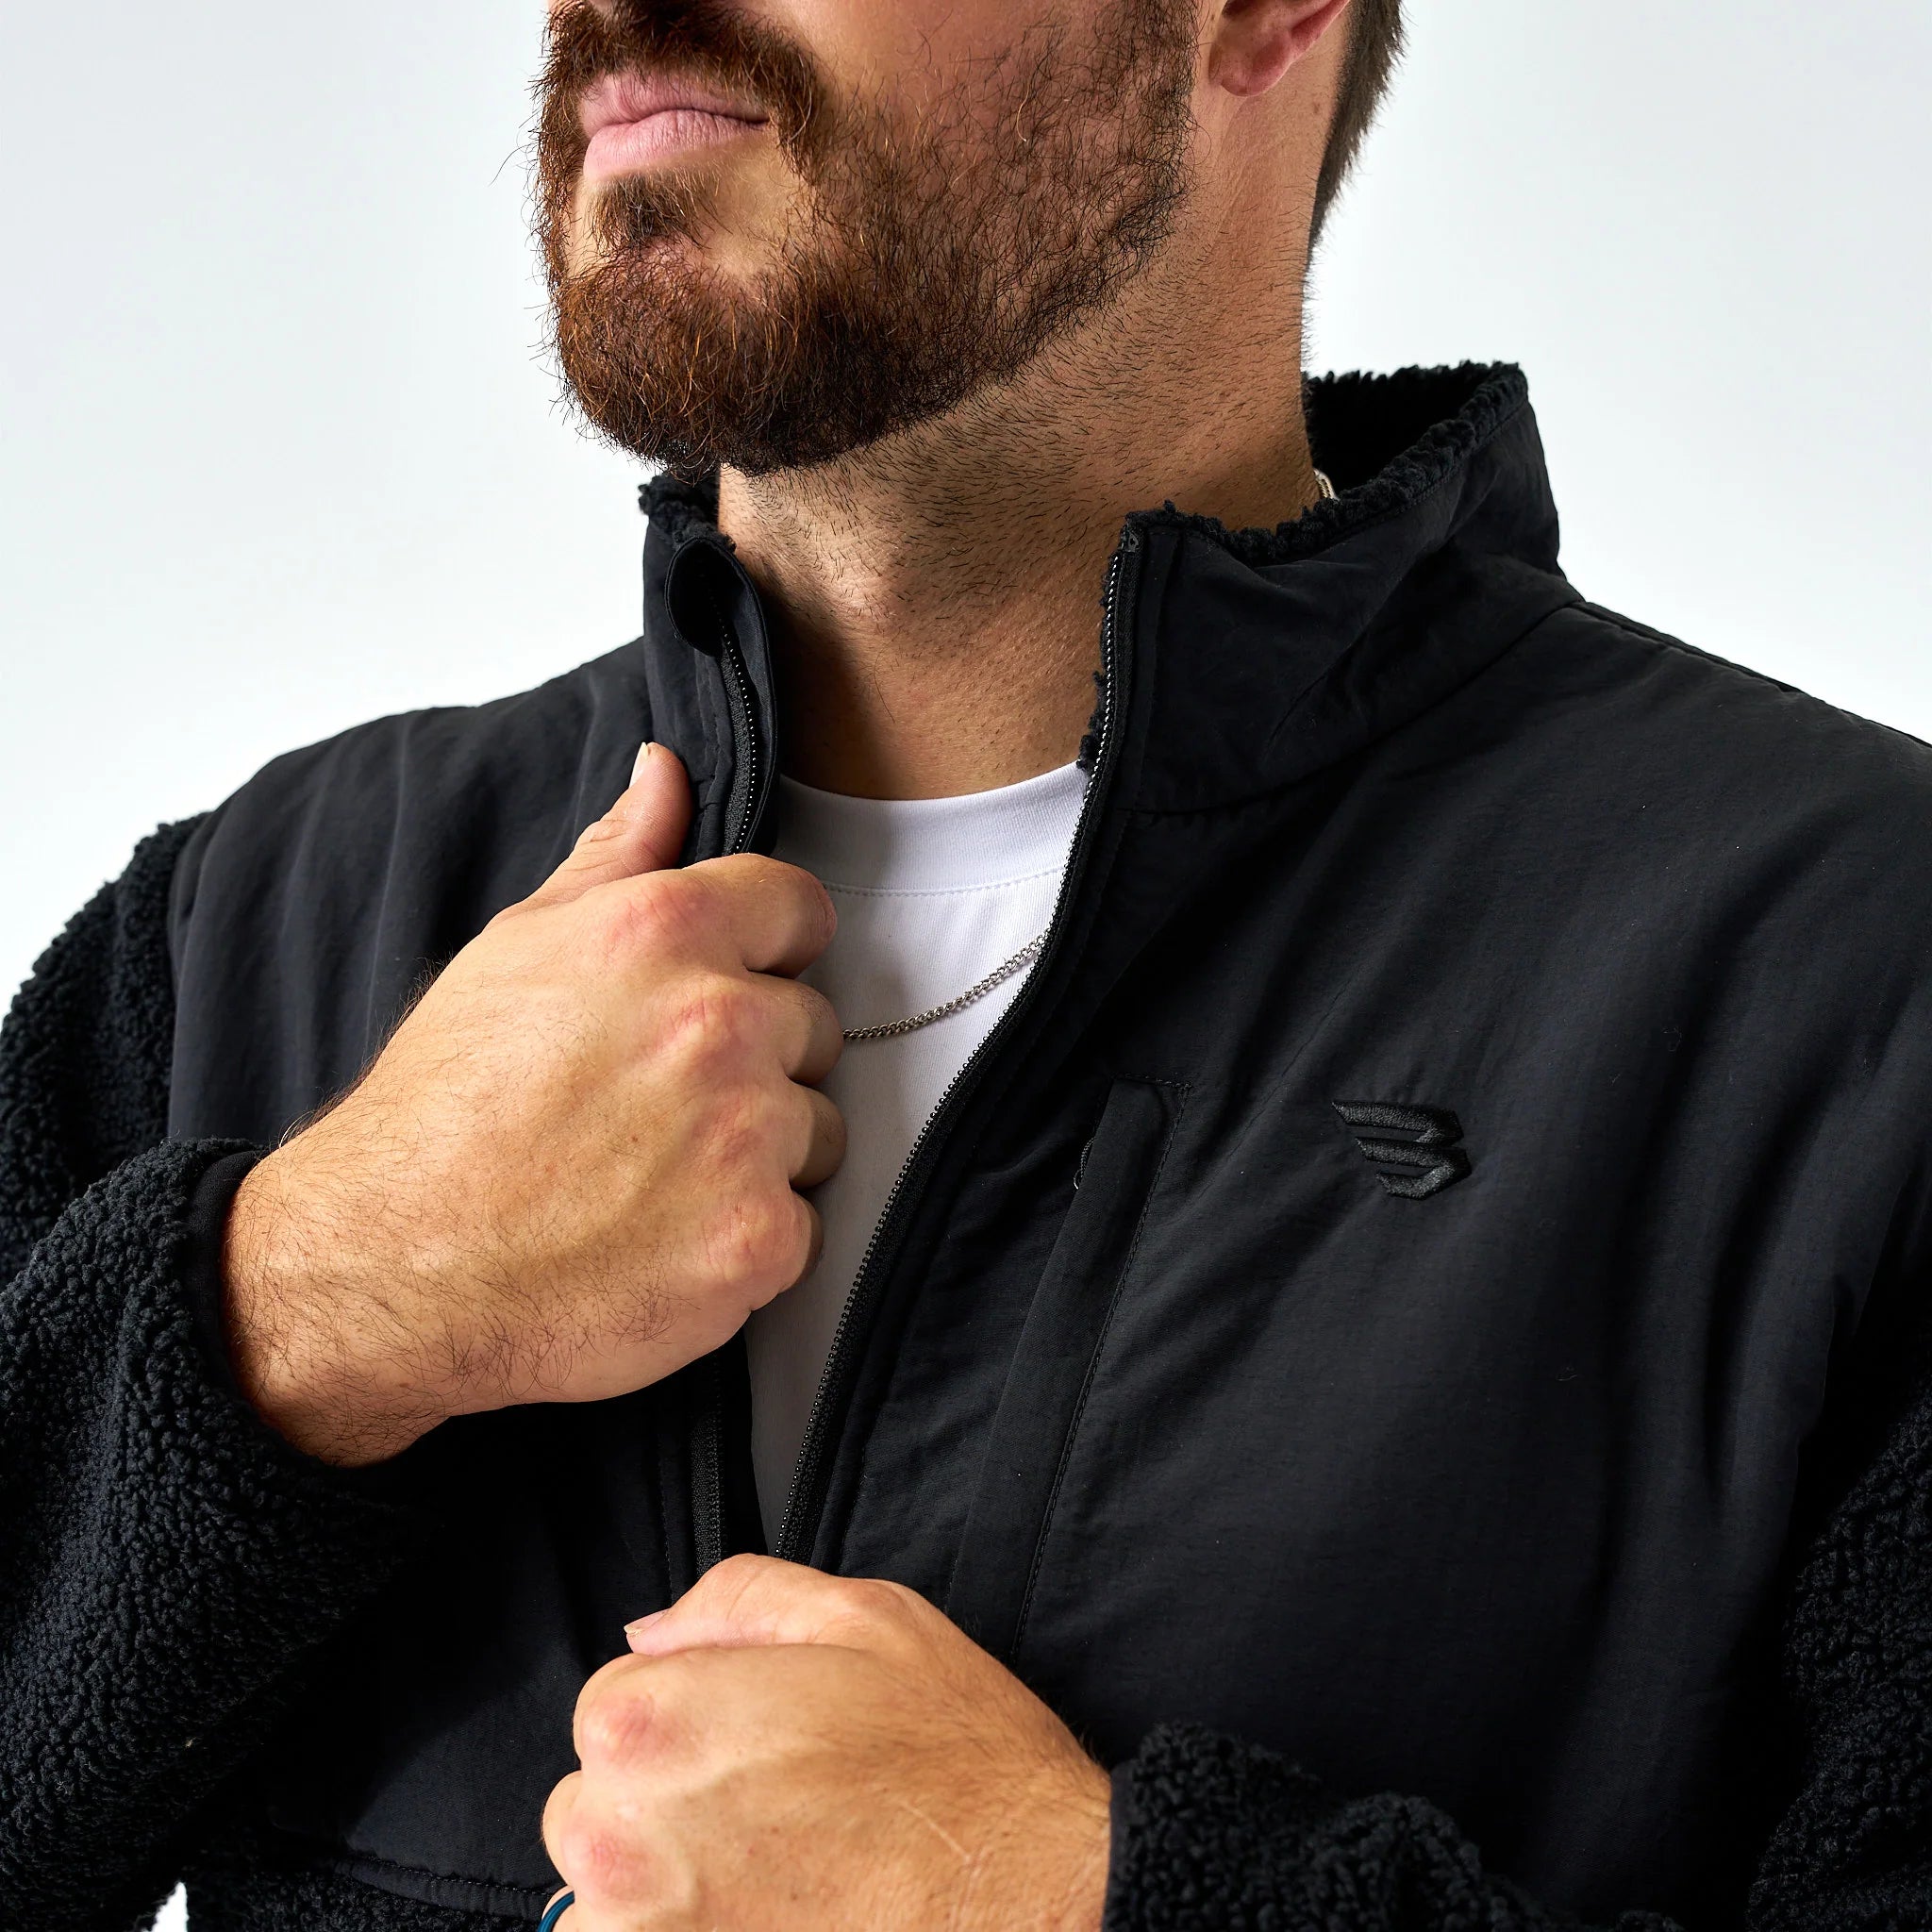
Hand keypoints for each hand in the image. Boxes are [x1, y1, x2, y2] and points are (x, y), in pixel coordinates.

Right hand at [222, 744, 844, 1465]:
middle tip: (658, 1103)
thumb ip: (615, 856)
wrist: (388, 1265)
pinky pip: (803, 1224)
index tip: (730, 987)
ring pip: (817, 1128)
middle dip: (756, 1060)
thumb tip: (666, 771)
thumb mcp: (516, 949)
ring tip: (655, 1175)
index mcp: (665, 931)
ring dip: (761, 1153)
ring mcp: (748, 1135)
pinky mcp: (759, 1240)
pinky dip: (747, 1239)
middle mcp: (720, 1022)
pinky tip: (665, 1240)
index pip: (800, 907)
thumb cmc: (442, 1109)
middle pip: (813, 1024)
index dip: (767, 950)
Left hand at [541, 1556, 1110, 1931]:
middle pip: (591, 1810)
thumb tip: (652, 1632)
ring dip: (672, 1892)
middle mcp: (620, 1844)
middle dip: (666, 1804)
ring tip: (786, 1880)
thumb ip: (738, 1599)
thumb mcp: (868, 1620)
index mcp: (653, 1725)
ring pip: (608, 1904)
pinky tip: (783, 1925)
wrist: (1043, 1908)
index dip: (690, 1712)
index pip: (608, 1705)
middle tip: (778, 1811)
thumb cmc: (961, 1770)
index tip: (758, 1739)